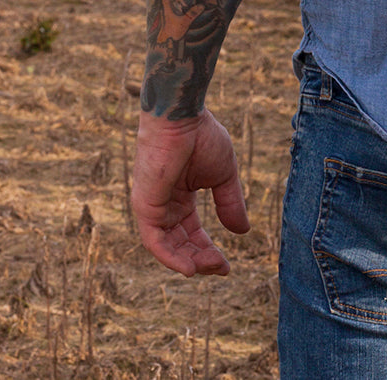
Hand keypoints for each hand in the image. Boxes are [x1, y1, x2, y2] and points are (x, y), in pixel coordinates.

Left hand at [132, 108, 249, 275]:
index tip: (227, 266)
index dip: (208, 251)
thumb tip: (243, 232)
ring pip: (167, 247)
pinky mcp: (144, 206)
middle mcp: (164, 205)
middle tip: (221, 269)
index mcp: (180, 196)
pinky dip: (170, 258)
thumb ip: (230, 203)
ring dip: (188, 262)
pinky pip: (154, 241)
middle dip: (200, 259)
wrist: (182, 117)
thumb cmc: (201, 137)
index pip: (192, 233)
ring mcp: (152, 207)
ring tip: (210, 269)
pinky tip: (189, 268)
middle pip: (180, 244)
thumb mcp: (223, 175)